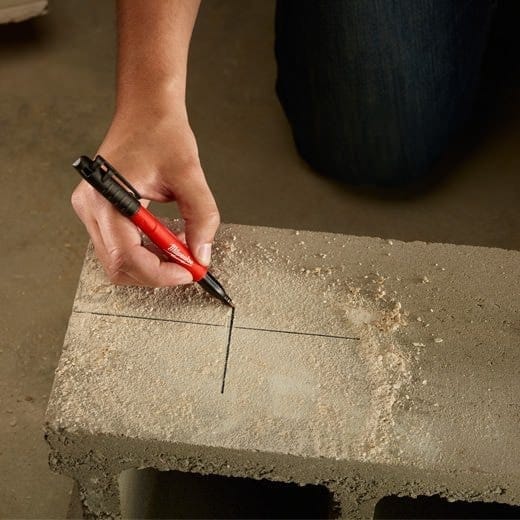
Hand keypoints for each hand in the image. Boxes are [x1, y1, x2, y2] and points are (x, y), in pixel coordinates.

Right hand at [71, 103, 219, 286]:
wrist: (146, 111)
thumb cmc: (161, 132)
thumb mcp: (190, 175)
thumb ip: (201, 217)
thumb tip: (201, 254)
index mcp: (106, 197)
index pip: (127, 257)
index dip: (160, 273)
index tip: (189, 272)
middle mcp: (91, 208)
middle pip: (119, 266)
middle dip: (157, 273)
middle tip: (188, 266)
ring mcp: (93, 211)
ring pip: (119, 262)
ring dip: (152, 265)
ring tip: (180, 251)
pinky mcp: (101, 212)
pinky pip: (121, 247)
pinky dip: (146, 254)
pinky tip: (166, 243)